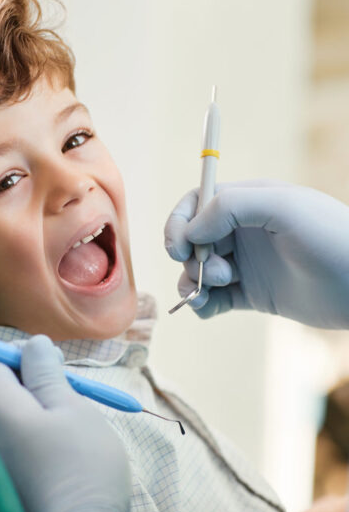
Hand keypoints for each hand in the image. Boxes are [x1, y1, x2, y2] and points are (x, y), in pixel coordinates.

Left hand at [0, 335, 130, 511]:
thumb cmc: (80, 465)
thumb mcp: (70, 407)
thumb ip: (46, 371)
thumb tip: (32, 343)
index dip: (14, 352)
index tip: (46, 358)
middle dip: (28, 375)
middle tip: (63, 381)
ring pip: (8, 412)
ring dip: (35, 401)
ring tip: (68, 409)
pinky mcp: (7, 477)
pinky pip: (13, 437)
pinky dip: (33, 426)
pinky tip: (60, 437)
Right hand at [164, 180, 348, 328]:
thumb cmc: (332, 238)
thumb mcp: (283, 207)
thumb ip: (231, 207)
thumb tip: (191, 231)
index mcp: (248, 202)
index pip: (196, 202)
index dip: (179, 223)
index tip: (179, 248)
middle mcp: (242, 231)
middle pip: (191, 239)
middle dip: (190, 257)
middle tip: (213, 272)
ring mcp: (246, 263)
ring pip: (197, 270)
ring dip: (193, 282)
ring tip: (216, 291)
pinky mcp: (252, 295)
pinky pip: (212, 299)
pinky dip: (201, 305)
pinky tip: (206, 308)